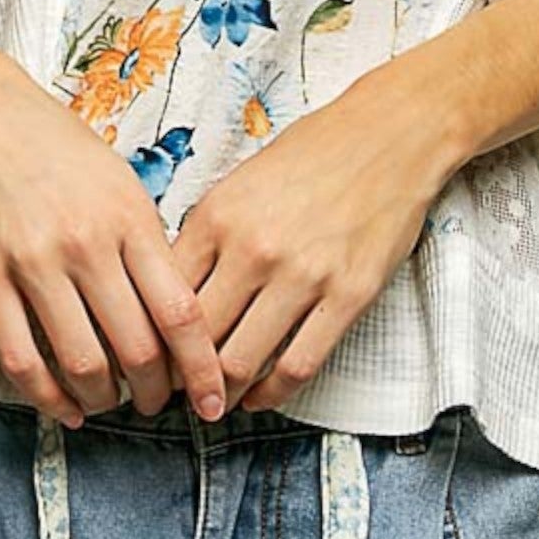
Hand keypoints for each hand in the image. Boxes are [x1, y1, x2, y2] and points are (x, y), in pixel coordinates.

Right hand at [0, 43, 229, 426]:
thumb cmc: (59, 147)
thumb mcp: (122, 183)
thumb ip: (148, 245)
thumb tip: (176, 318)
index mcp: (129, 218)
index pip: (180, 313)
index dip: (200, 369)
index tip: (210, 400)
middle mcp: (85, 243)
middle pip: (136, 349)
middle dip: (155, 393)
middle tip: (158, 402)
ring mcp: (32, 262)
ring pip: (81, 363)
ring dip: (104, 399)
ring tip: (111, 400)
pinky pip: (20, 358)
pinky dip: (48, 397)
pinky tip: (65, 405)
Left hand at [167, 73, 451, 412]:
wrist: (389, 135)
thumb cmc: (312, 154)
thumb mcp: (240, 182)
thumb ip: (206, 234)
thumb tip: (171, 290)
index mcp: (217, 216)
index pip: (165, 297)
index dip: (151, 338)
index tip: (149, 358)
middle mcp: (254, 248)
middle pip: (197, 338)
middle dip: (180, 377)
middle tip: (176, 394)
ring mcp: (303, 275)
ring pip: (242, 361)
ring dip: (223, 393)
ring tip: (216, 402)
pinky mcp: (348, 295)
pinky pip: (299, 364)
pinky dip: (273, 392)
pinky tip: (261, 394)